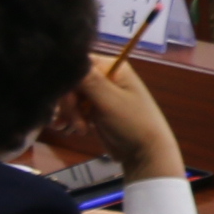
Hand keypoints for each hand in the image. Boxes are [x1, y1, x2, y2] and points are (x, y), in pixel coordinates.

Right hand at [75, 49, 187, 185]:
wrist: (145, 153)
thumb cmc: (132, 123)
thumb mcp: (109, 101)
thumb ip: (88, 81)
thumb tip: (69, 60)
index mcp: (113, 67)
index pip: (81, 64)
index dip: (70, 81)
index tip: (69, 102)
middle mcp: (106, 77)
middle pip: (74, 81)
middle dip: (70, 103)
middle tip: (76, 124)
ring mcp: (100, 94)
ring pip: (72, 96)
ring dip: (69, 113)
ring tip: (73, 130)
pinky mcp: (96, 110)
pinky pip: (76, 109)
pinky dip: (71, 118)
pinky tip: (68, 129)